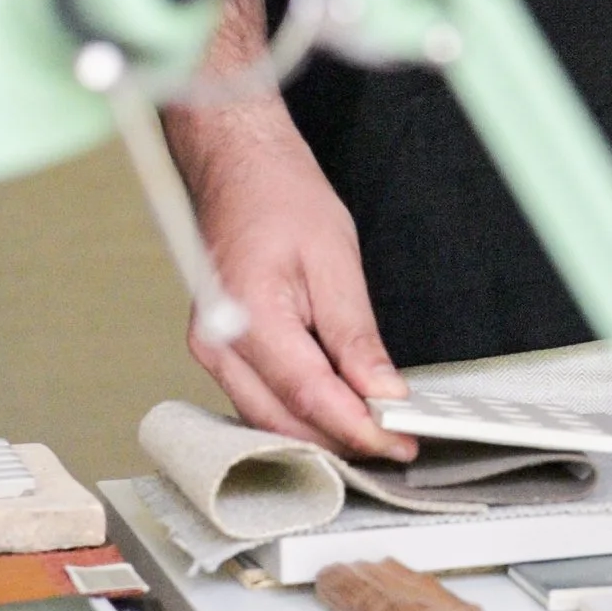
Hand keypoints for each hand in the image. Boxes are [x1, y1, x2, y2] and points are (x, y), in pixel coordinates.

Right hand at [174, 98, 413, 459]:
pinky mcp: (220, 351)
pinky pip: (260, 398)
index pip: (308, 395)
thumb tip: (382, 395)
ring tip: (376, 431)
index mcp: (246, 314)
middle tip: (397, 444)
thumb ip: (356, 336)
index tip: (399, 442)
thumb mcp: (335, 258)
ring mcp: (211, 350)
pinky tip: (338, 408)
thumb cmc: (280, 196)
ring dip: (321, 432)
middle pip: (284, 420)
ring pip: (269, 419)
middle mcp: (216, 343)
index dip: (358, 428)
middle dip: (342, 440)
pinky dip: (300, 411)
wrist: (239, 166)